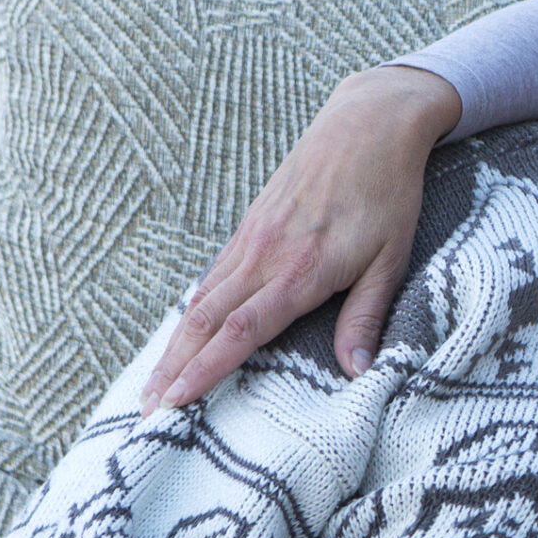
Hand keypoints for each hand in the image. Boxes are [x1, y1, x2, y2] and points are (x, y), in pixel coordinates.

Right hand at [139, 64, 458, 411]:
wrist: (367, 126)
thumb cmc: (388, 194)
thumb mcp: (391, 260)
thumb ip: (366, 317)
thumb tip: (357, 372)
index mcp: (300, 271)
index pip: (241, 331)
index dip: (205, 369)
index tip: (175, 402)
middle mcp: (265, 256)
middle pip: (205, 322)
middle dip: (172, 369)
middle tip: (147, 411)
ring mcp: (252, 239)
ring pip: (201, 300)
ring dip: (174, 344)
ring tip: (152, 383)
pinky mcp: (250, 226)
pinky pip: (213, 276)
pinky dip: (191, 311)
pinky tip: (182, 334)